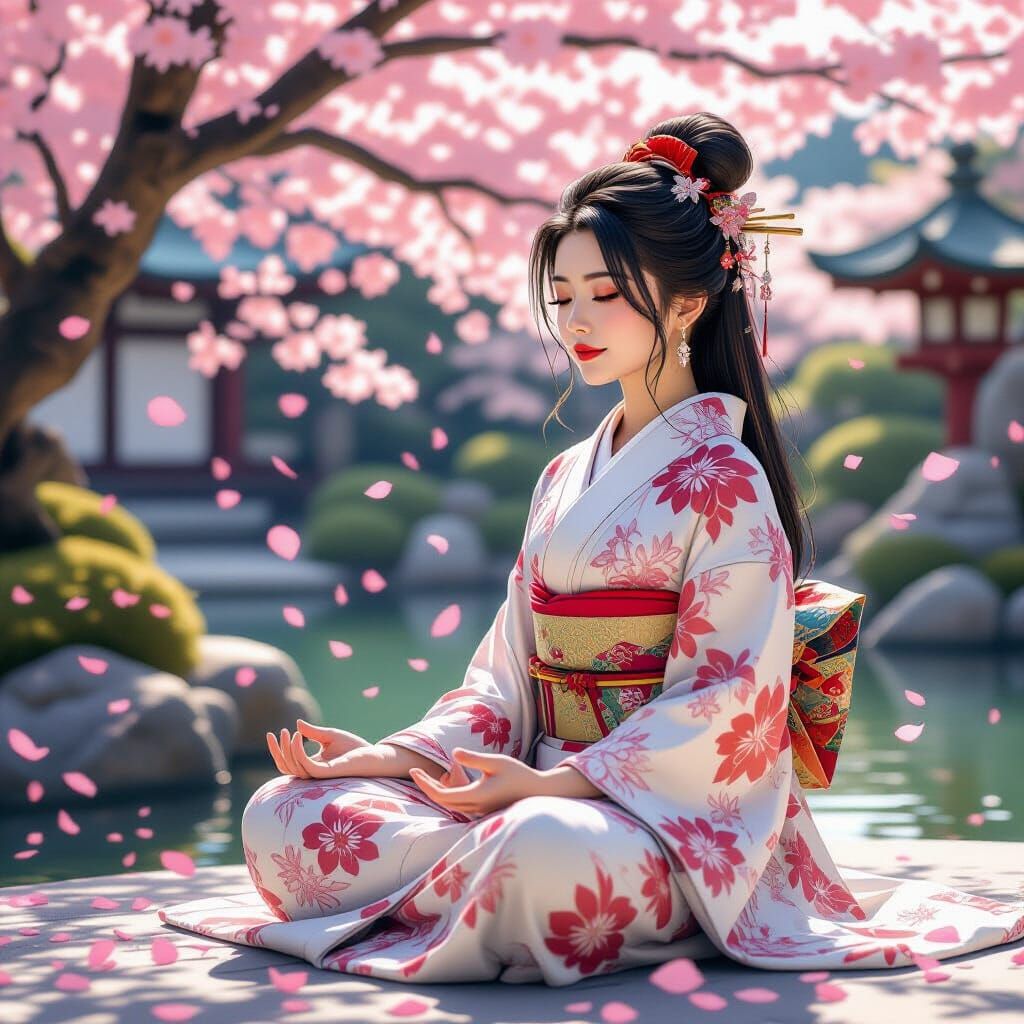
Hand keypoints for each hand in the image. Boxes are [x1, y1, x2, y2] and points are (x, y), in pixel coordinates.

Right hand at [266, 719, 370, 778]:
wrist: (374, 755)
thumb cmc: (354, 747)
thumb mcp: (330, 735)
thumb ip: (313, 732)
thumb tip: (297, 723)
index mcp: (312, 766)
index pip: (287, 763)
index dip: (277, 750)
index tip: (272, 733)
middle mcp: (313, 772)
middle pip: (286, 767)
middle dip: (279, 750)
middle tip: (282, 732)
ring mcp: (319, 774)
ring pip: (293, 768)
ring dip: (288, 749)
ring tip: (292, 733)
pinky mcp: (328, 773)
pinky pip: (306, 766)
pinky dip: (298, 752)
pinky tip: (298, 737)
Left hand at [408, 747, 541, 816]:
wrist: (537, 792)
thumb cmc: (519, 774)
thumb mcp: (496, 762)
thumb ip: (474, 758)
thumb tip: (453, 753)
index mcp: (476, 796)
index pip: (441, 795)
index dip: (425, 783)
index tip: (414, 770)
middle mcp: (475, 808)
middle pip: (442, 801)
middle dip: (427, 787)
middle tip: (415, 771)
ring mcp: (479, 812)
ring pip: (450, 805)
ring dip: (436, 791)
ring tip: (426, 776)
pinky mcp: (482, 811)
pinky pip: (458, 805)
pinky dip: (447, 795)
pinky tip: (445, 783)